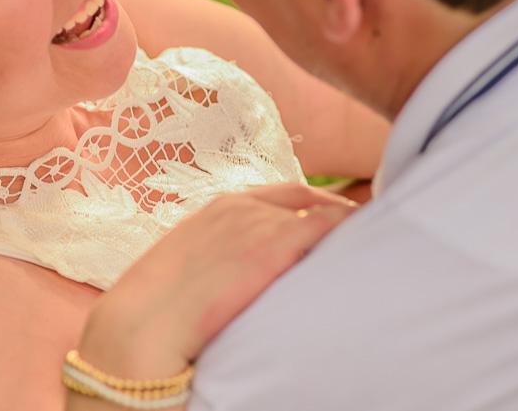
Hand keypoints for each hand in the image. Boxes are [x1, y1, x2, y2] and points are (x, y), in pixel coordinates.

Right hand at [75, 184, 355, 386]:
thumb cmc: (160, 307)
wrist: (143, 323)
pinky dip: (348, 234)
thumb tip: (239, 273)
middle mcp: (241, 206)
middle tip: (366, 230)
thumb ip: (220, 253)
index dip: (315, 203)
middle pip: (307, 199)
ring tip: (375, 247)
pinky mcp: (272, 247)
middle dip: (337, 211)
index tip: (336, 219)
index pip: (285, 193)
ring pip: (320, 216)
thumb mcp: (189, 263)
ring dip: (346, 231)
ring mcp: (257, 223)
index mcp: (219, 206)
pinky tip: (368, 249)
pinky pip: (324, 229)